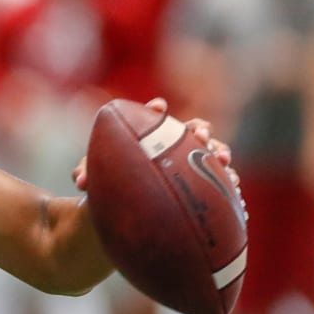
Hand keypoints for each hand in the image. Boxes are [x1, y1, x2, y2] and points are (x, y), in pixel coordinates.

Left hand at [71, 97, 238, 189]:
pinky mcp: (203, 182)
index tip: (158, 106)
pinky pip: (219, 177)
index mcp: (147, 136)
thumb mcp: (96, 177)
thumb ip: (87, 173)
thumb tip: (81, 182)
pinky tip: (233, 184)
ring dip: (218, 150)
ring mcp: (190, 162)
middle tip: (200, 134)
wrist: (126, 206)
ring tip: (221, 158)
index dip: (155, 110)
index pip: (153, 117)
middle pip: (190, 130)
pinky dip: (226, 177)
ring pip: (210, 150)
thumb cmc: (110, 183)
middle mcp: (172, 144)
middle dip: (198, 128)